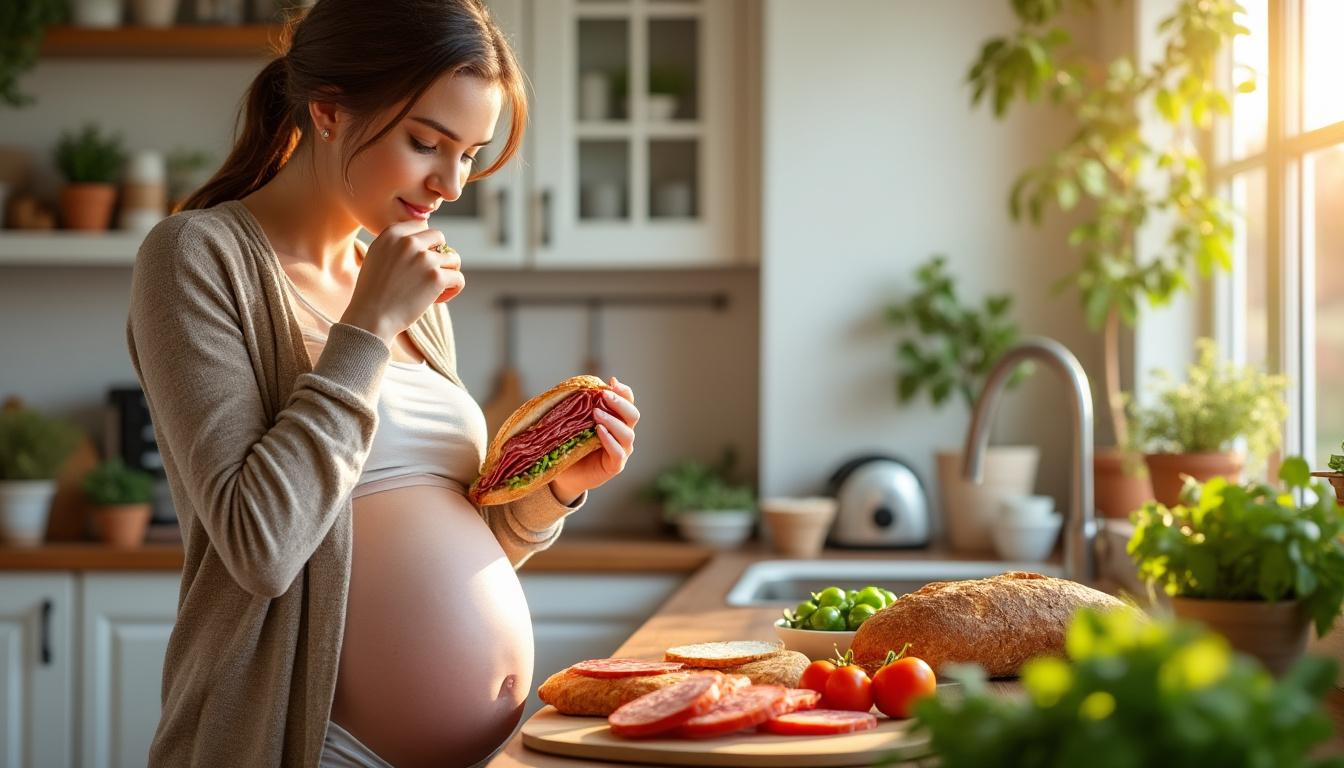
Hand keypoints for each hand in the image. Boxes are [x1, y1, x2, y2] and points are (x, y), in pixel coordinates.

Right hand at [339, 221, 463, 344]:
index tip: (418, 262)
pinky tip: (439, 299)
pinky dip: (453, 289)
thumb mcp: (377, 256)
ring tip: (435, 288)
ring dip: (447, 273)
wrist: (370, 318)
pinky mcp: (436, 277)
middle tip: (430, 274)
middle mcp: (409, 242)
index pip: (421, 226)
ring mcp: (424, 259)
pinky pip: (458, 278)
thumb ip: (396, 244)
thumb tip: (423, 240)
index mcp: (392, 234)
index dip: (425, 244)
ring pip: (453, 258)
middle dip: (438, 254)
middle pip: (439, 237)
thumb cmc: (373, 292)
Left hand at [550, 377, 638, 503]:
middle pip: (633, 415)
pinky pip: (618, 453)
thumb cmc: (570, 445)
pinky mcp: (615, 466)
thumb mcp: (574, 422)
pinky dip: (610, 441)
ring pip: (627, 433)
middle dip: (620, 403)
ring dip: (613, 421)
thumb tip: (573, 386)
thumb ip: (578, 407)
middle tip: (604, 395)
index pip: (628, 402)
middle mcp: (623, 434)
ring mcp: (622, 450)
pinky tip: (600, 432)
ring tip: (596, 413)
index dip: (623, 391)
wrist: (565, 475)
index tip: (611, 382)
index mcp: (617, 420)